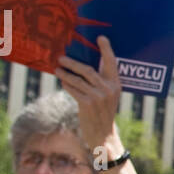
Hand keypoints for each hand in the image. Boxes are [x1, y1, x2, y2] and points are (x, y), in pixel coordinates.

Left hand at [55, 35, 122, 154]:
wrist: (103, 135)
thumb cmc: (103, 113)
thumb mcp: (108, 97)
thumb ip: (101, 82)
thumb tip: (83, 68)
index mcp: (116, 84)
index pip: (112, 63)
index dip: (106, 49)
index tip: (101, 38)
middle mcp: (109, 89)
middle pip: (88, 69)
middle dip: (73, 63)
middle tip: (61, 58)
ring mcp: (99, 97)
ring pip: (78, 80)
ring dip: (66, 73)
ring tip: (57, 69)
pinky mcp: (88, 104)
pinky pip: (74, 90)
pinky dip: (67, 85)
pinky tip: (62, 81)